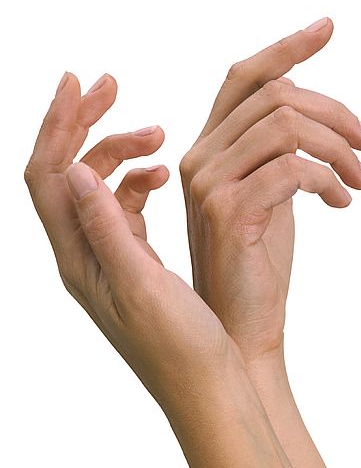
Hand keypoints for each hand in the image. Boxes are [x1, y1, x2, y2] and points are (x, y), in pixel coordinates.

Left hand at [24, 72, 231, 409]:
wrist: (206, 385)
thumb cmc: (179, 348)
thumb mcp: (139, 285)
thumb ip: (105, 227)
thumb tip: (73, 167)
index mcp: (79, 259)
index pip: (48, 177)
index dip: (57, 125)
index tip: (80, 82)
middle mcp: (85, 255)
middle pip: (68, 174)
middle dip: (88, 126)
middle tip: (117, 88)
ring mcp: (110, 259)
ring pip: (99, 188)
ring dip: (121, 154)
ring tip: (159, 138)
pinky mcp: (135, 263)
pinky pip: (125, 208)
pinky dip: (140, 182)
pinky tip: (166, 176)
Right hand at [180, 18, 360, 360]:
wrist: (244, 322)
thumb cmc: (258, 263)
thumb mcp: (272, 196)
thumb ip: (281, 154)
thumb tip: (318, 118)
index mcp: (210, 151)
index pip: (243, 79)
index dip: (286, 49)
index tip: (326, 29)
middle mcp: (201, 158)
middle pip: (274, 95)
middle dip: (336, 112)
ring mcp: (209, 183)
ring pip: (286, 125)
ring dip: (338, 147)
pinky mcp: (227, 210)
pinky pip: (291, 167)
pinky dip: (327, 179)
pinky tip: (342, 201)